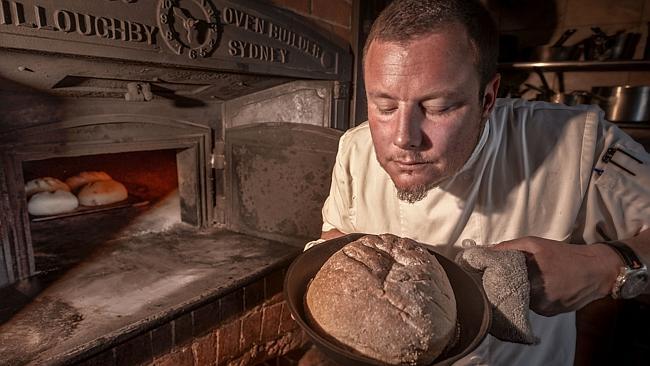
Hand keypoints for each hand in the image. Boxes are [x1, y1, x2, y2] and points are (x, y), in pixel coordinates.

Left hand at [492, 237, 621, 315]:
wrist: (596, 271)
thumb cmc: (564, 254)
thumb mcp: (535, 243)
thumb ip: (508, 247)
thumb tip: (486, 250)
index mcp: (529, 276)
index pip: (500, 281)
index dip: (491, 277)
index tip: (485, 273)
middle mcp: (535, 296)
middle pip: (508, 292)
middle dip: (504, 285)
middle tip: (502, 276)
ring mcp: (542, 307)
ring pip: (520, 300)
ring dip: (518, 291)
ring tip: (526, 280)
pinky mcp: (549, 313)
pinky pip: (531, 306)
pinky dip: (530, 297)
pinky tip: (539, 288)